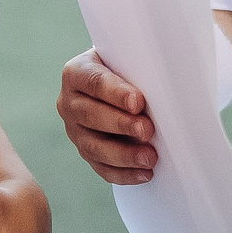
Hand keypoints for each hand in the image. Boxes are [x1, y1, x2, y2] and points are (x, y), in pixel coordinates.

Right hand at [58, 48, 156, 185]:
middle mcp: (69, 102)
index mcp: (77, 72)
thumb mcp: (127, 58)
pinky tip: (144, 173)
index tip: (138, 102)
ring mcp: (74, 130)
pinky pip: (101, 167)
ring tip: (149, 158)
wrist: (117, 84)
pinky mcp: (85, 151)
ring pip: (93, 146)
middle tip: (147, 130)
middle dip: (121, 124)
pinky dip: (124, 173)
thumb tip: (162, 85)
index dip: (115, 93)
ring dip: (123, 155)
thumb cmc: (126, 68)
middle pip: (90, 115)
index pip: (93, 82)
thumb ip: (137, 66)